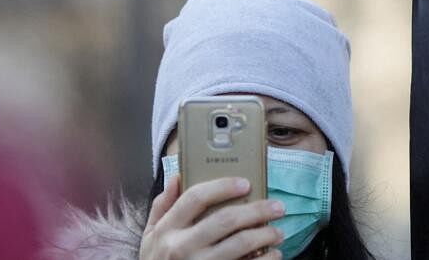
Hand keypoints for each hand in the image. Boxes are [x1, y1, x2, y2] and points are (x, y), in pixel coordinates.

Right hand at [139, 175, 284, 259]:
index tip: (246, 183)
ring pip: (240, 243)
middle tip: (277, 207)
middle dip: (257, 210)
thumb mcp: (150, 234)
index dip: (223, 187)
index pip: (196, 198)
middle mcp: (182, 247)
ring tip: (277, 232)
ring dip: (265, 235)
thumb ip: (162, 206)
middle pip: (226, 220)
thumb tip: (178, 177)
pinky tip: (273, 254)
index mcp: (167, 229)